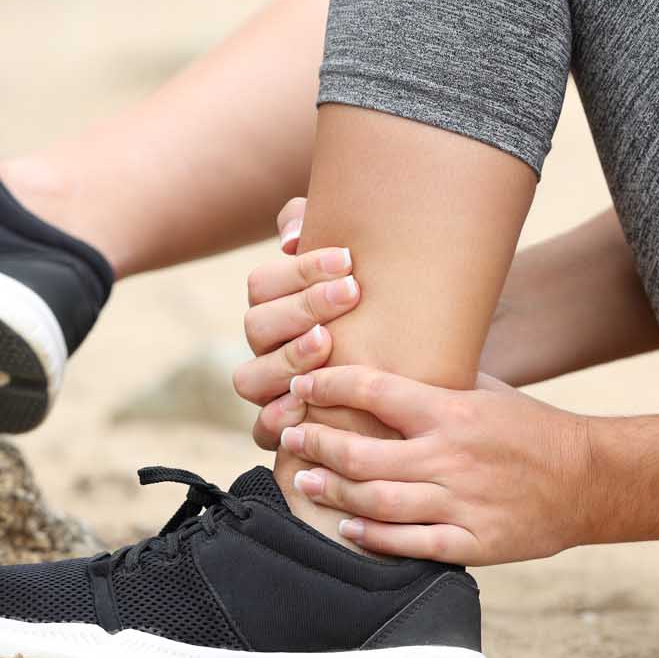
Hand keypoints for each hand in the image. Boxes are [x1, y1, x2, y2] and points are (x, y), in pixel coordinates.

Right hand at [233, 197, 360, 448]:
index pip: (264, 283)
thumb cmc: (377, 302)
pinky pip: (262, 430)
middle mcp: (266, 347)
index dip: (301, 270)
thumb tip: (291, 236)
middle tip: (351, 293)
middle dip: (302, 307)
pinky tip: (305, 407)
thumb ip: (316, 227)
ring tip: (327, 343)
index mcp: (274, 305)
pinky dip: (277, 421)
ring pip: (251, 378)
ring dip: (288, 358)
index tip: (349, 260)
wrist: (407, 360)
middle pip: (257, 324)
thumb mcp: (356, 260)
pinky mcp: (283, 429)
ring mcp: (270, 388)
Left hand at [282, 366, 592, 564]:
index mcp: (452, 412)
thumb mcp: (486, 390)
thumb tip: (387, 351)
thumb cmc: (531, 428)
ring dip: (333, 491)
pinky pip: (410, 544)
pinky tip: (347, 525)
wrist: (588, 480)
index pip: (376, 391)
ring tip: (304, 480)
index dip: (331, 386)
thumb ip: (437, 379)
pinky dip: (372, 536)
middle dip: (318, 445)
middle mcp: (451, 457)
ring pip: (378, 502)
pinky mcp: (472, 543)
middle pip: (363, 454)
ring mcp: (461, 503)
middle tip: (291, 436)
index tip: (303, 384)